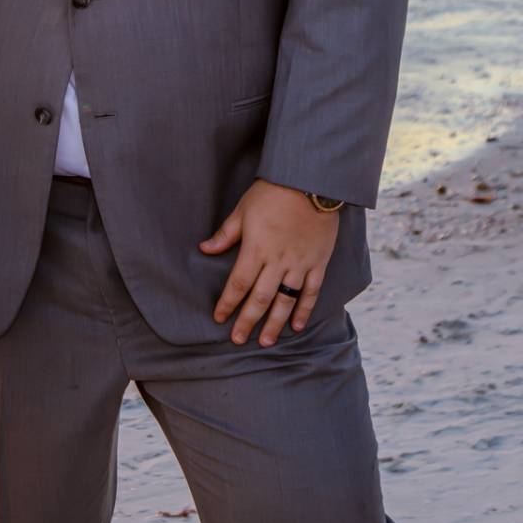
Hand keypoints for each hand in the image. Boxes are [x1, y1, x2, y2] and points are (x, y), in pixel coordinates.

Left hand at [199, 178, 339, 345]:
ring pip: (285, 301)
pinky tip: (297, 326)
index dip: (227, 303)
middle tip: (239, 339)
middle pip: (260, 298)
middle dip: (247, 321)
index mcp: (256, 249)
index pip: (238, 284)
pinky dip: (304, 310)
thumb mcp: (242, 210)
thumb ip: (226, 234)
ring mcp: (299, 264)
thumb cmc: (272, 193)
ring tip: (265, 341)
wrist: (310, 181)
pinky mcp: (318, 263)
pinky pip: (311, 292)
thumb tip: (204, 249)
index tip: (219, 318)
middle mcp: (277, 261)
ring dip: (274, 323)